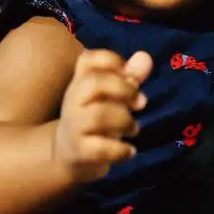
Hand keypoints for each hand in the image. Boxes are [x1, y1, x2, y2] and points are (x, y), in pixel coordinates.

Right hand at [53, 49, 152, 183]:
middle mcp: (73, 100)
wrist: (69, 155)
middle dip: (124, 90)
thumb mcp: (112, 97)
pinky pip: (99, 149)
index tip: (130, 75)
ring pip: (98, 115)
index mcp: (80, 82)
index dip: (112, 60)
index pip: (88, 59)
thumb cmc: (96, 119)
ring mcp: (73, 126)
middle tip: (140, 103)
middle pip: (93, 83)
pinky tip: (129, 151)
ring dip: (125, 121)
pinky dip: (121, 150)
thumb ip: (130, 78)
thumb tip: (145, 57)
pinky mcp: (78, 151)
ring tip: (134, 129)